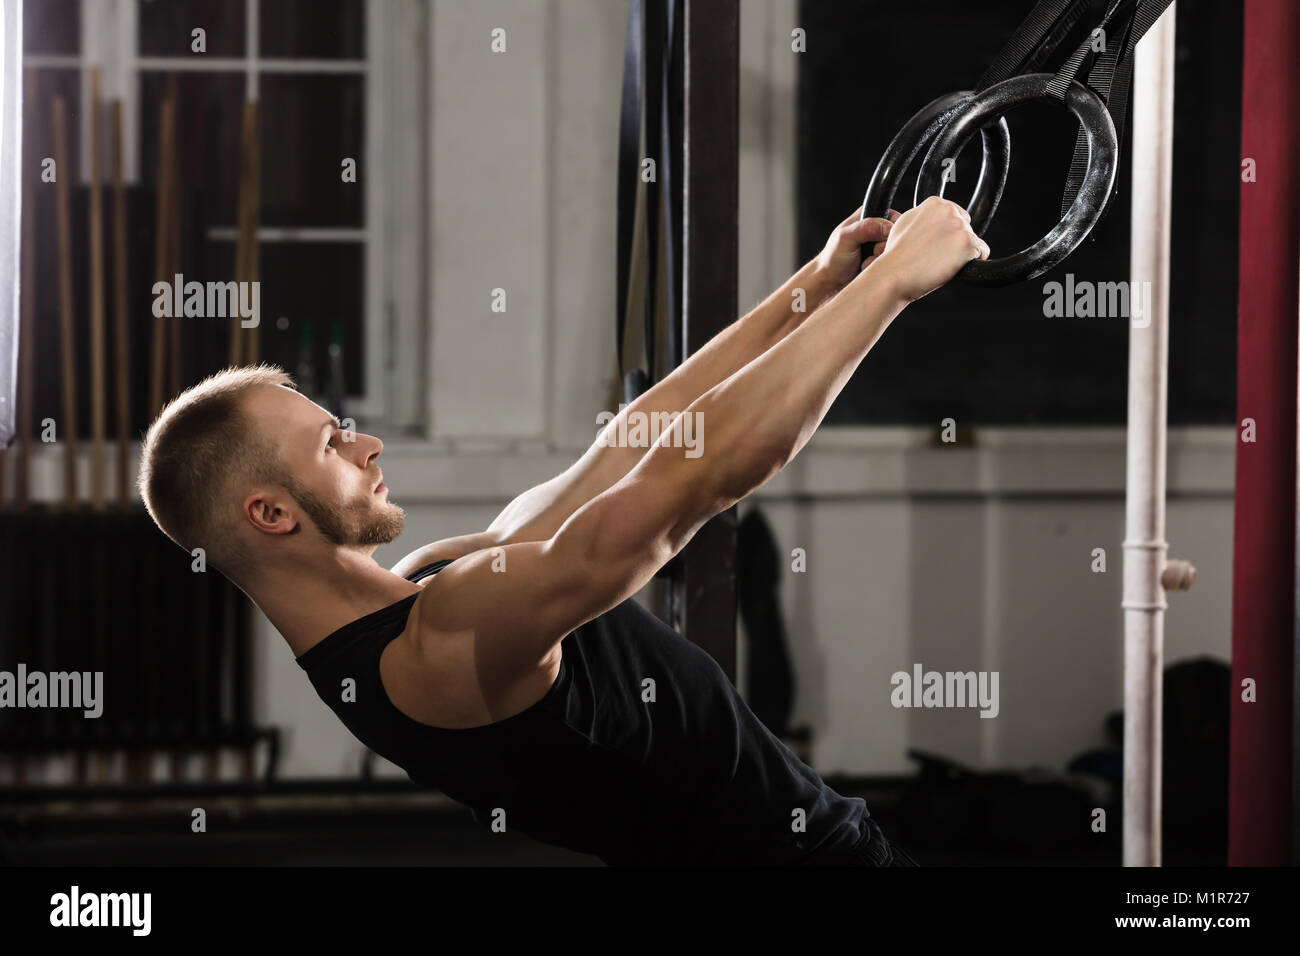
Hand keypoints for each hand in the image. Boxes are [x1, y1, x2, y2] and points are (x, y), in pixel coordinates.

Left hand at [815, 207, 900, 292]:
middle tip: (870, 252)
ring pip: (895, 249)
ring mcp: (878, 243)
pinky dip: (880, 266)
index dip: (890, 230)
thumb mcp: (845, 239)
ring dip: (881, 258)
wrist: (829, 281)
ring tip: (864, 262)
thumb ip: (865, 228)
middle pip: (896, 234)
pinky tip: (866, 267)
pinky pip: (891, 261)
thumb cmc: (832, 258)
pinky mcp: (880, 257)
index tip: (879, 240)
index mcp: (868, 214)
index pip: (893, 217)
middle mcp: (875, 227)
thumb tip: (887, 227)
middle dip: (884, 247)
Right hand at [872, 196, 989, 302]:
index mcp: (935, 203)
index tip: (939, 243)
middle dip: (956, 240)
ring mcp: (960, 226)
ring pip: (973, 240)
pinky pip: (983, 252)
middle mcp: (949, 210)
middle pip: (966, 226)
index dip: (948, 232)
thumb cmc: (896, 256)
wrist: (895, 274)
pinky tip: (955, 267)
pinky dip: (973, 262)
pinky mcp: (968, 243)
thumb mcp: (904, 224)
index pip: (955, 214)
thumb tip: (934, 218)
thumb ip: (923, 216)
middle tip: (938, 255)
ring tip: (940, 262)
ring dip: (962, 252)